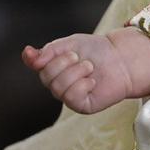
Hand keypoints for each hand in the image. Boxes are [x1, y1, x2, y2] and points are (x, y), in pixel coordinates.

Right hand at [22, 27, 149, 113]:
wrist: (122, 58)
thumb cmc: (97, 51)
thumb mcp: (71, 44)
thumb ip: (49, 50)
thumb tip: (27, 55)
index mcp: (53, 68)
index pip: (36, 64)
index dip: (35, 59)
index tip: (34, 53)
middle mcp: (58, 84)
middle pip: (46, 76)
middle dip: (64, 63)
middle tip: (81, 58)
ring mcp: (70, 96)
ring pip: (58, 87)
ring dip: (76, 72)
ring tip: (90, 67)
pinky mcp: (82, 106)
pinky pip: (71, 98)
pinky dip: (82, 85)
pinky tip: (92, 81)